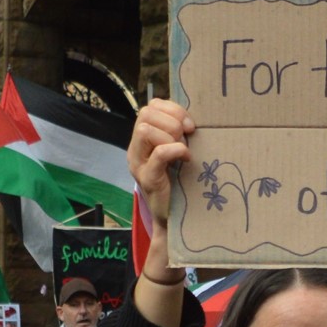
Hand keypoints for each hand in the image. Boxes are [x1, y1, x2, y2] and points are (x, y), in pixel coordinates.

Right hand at [128, 99, 193, 230]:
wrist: (173, 219)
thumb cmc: (178, 184)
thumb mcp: (176, 153)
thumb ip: (176, 134)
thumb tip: (190, 118)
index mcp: (142, 140)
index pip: (150, 107)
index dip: (172, 109)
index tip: (190, 125)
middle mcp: (135, 150)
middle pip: (145, 113)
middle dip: (172, 120)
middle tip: (186, 138)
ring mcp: (138, 164)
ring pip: (145, 130)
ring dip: (171, 135)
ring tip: (183, 150)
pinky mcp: (148, 179)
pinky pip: (159, 153)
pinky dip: (175, 150)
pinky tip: (186, 158)